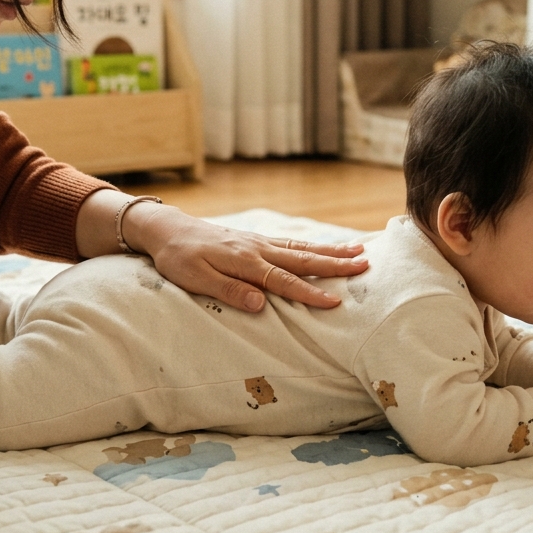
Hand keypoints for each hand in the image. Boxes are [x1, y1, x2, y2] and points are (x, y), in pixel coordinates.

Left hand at [124, 203, 368, 311]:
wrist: (167, 229)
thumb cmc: (177, 258)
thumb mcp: (195, 279)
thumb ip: (228, 290)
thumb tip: (261, 304)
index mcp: (245, 261)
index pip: (284, 280)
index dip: (310, 293)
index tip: (335, 302)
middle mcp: (257, 248)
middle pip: (303, 258)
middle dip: (335, 264)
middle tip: (365, 265)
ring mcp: (259, 242)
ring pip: (301, 248)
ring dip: (331, 251)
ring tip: (359, 251)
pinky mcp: (256, 240)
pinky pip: (291, 243)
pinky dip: (313, 246)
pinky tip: (327, 247)